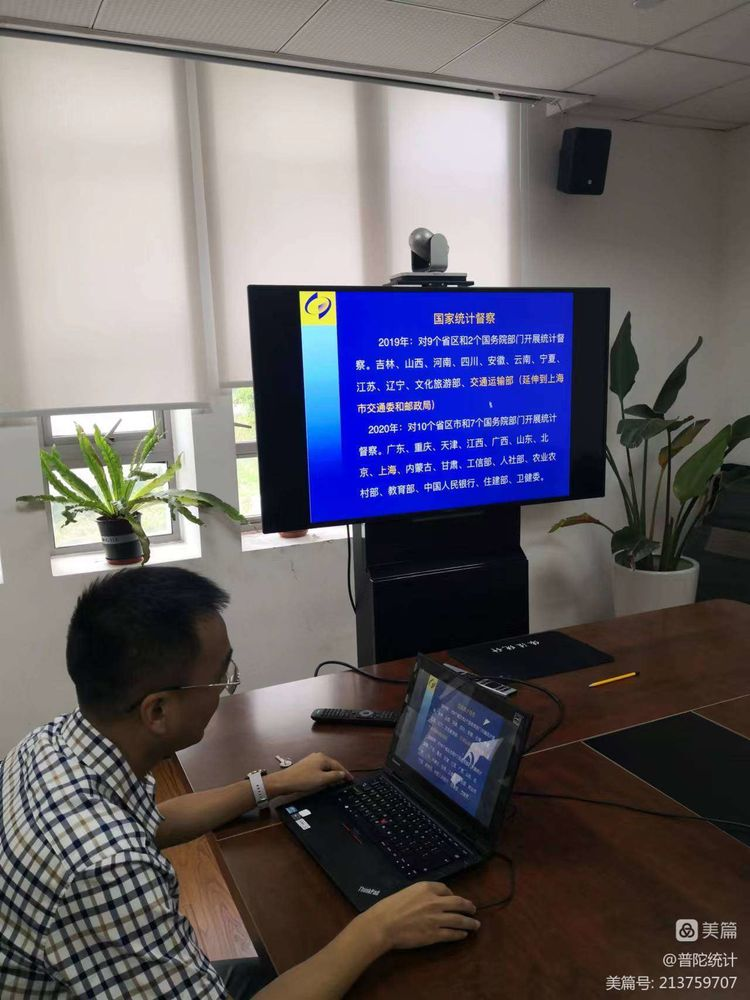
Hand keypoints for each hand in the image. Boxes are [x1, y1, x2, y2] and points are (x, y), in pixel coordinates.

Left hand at [266, 752, 352, 797]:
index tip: (351, 780)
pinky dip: (324, 775)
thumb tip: (342, 774)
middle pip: (332, 765)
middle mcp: (317, 756)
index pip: (338, 765)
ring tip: (337, 782)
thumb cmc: (303, 780)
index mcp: (322, 758)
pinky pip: (319, 769)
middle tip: (346, 781)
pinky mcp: (306, 766)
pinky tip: (325, 781)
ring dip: (331, 774)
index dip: (345, 773)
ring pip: (325, 767)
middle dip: (339, 773)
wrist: (284, 781)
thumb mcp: (322, 779)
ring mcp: (311, 760)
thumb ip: (334, 776)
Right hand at [359, 882, 479, 950]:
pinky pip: (452, 934)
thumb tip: (429, 899)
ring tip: (476, 924)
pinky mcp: (435, 934)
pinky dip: (460, 934)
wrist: (384, 924)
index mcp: (426, 888)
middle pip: (458, 903)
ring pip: (459, 919)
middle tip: (474, 909)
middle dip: (468, 906)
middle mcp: (435, 901)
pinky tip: (464, 934)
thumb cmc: (390, 907)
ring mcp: (436, 919)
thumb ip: (420, 894)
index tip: (455, 899)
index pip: (446, 889)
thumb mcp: (407, 892)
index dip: (453, 894)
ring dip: (470, 922)